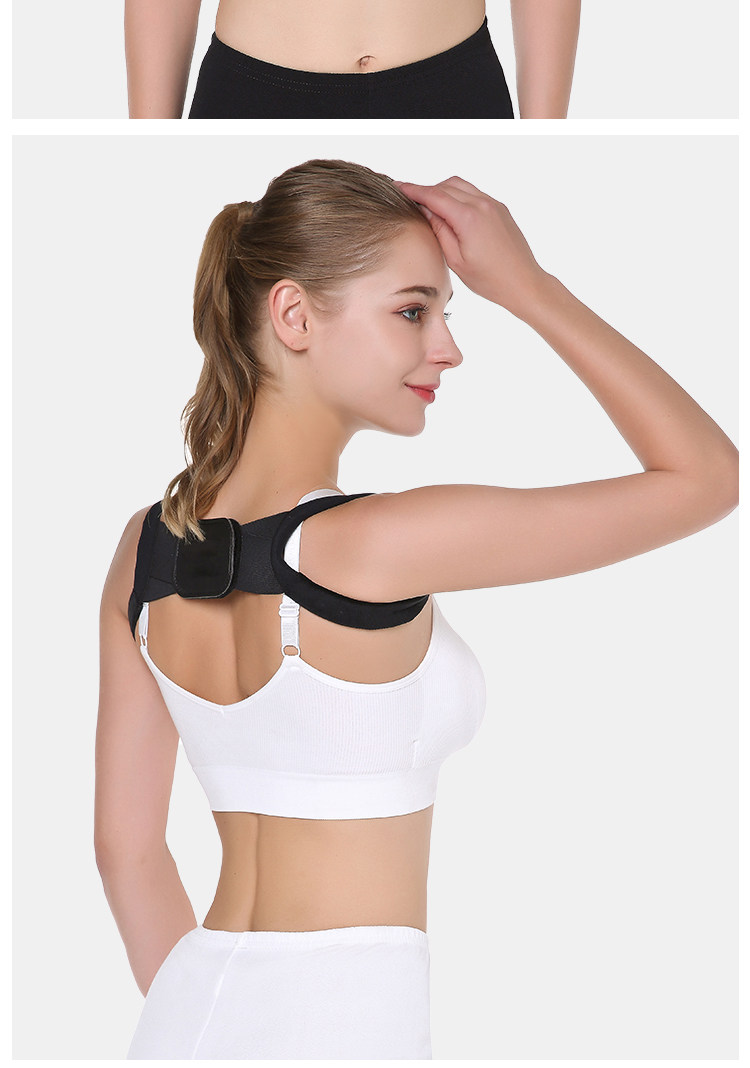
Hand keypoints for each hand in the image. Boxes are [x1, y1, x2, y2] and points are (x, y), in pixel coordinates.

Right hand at [395, 177, 548, 319]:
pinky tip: (451, 212)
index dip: (413, 190)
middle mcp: (482, 205)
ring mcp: (493, 205)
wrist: (523, 283)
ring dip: (443, 191)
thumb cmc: (491, 279)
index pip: (434, 195)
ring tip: (430, 207)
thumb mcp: (456, 260)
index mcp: (469, 218)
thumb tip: (426, 211)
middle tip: (411, 200)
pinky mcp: (500, 209)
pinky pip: (474, 193)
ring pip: (460, 186)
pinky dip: (458, 196)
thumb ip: (439, 231)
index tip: (398, 186)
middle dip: (426, 190)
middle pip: (446, 186)